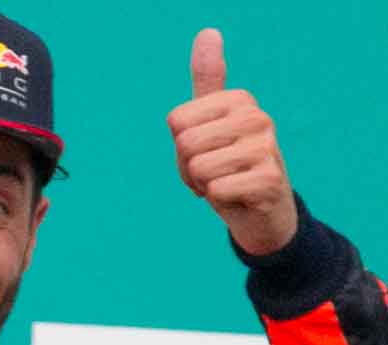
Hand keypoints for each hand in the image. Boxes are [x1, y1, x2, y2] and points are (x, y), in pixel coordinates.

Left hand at [167, 29, 297, 255]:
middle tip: (212, 174)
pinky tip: (237, 198)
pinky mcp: (270, 179)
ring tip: (225, 184)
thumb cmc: (228, 166)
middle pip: (185, 143)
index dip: (179, 146)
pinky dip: (218, 200)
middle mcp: (256, 117)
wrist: (262, 213)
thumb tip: (208, 31)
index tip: (203, 153)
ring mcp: (266, 147)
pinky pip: (216, 188)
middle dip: (188, 168)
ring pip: (198, 166)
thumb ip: (208, 80)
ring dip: (203, 185)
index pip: (176, 122)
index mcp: (238, 100)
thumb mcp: (211, 122)